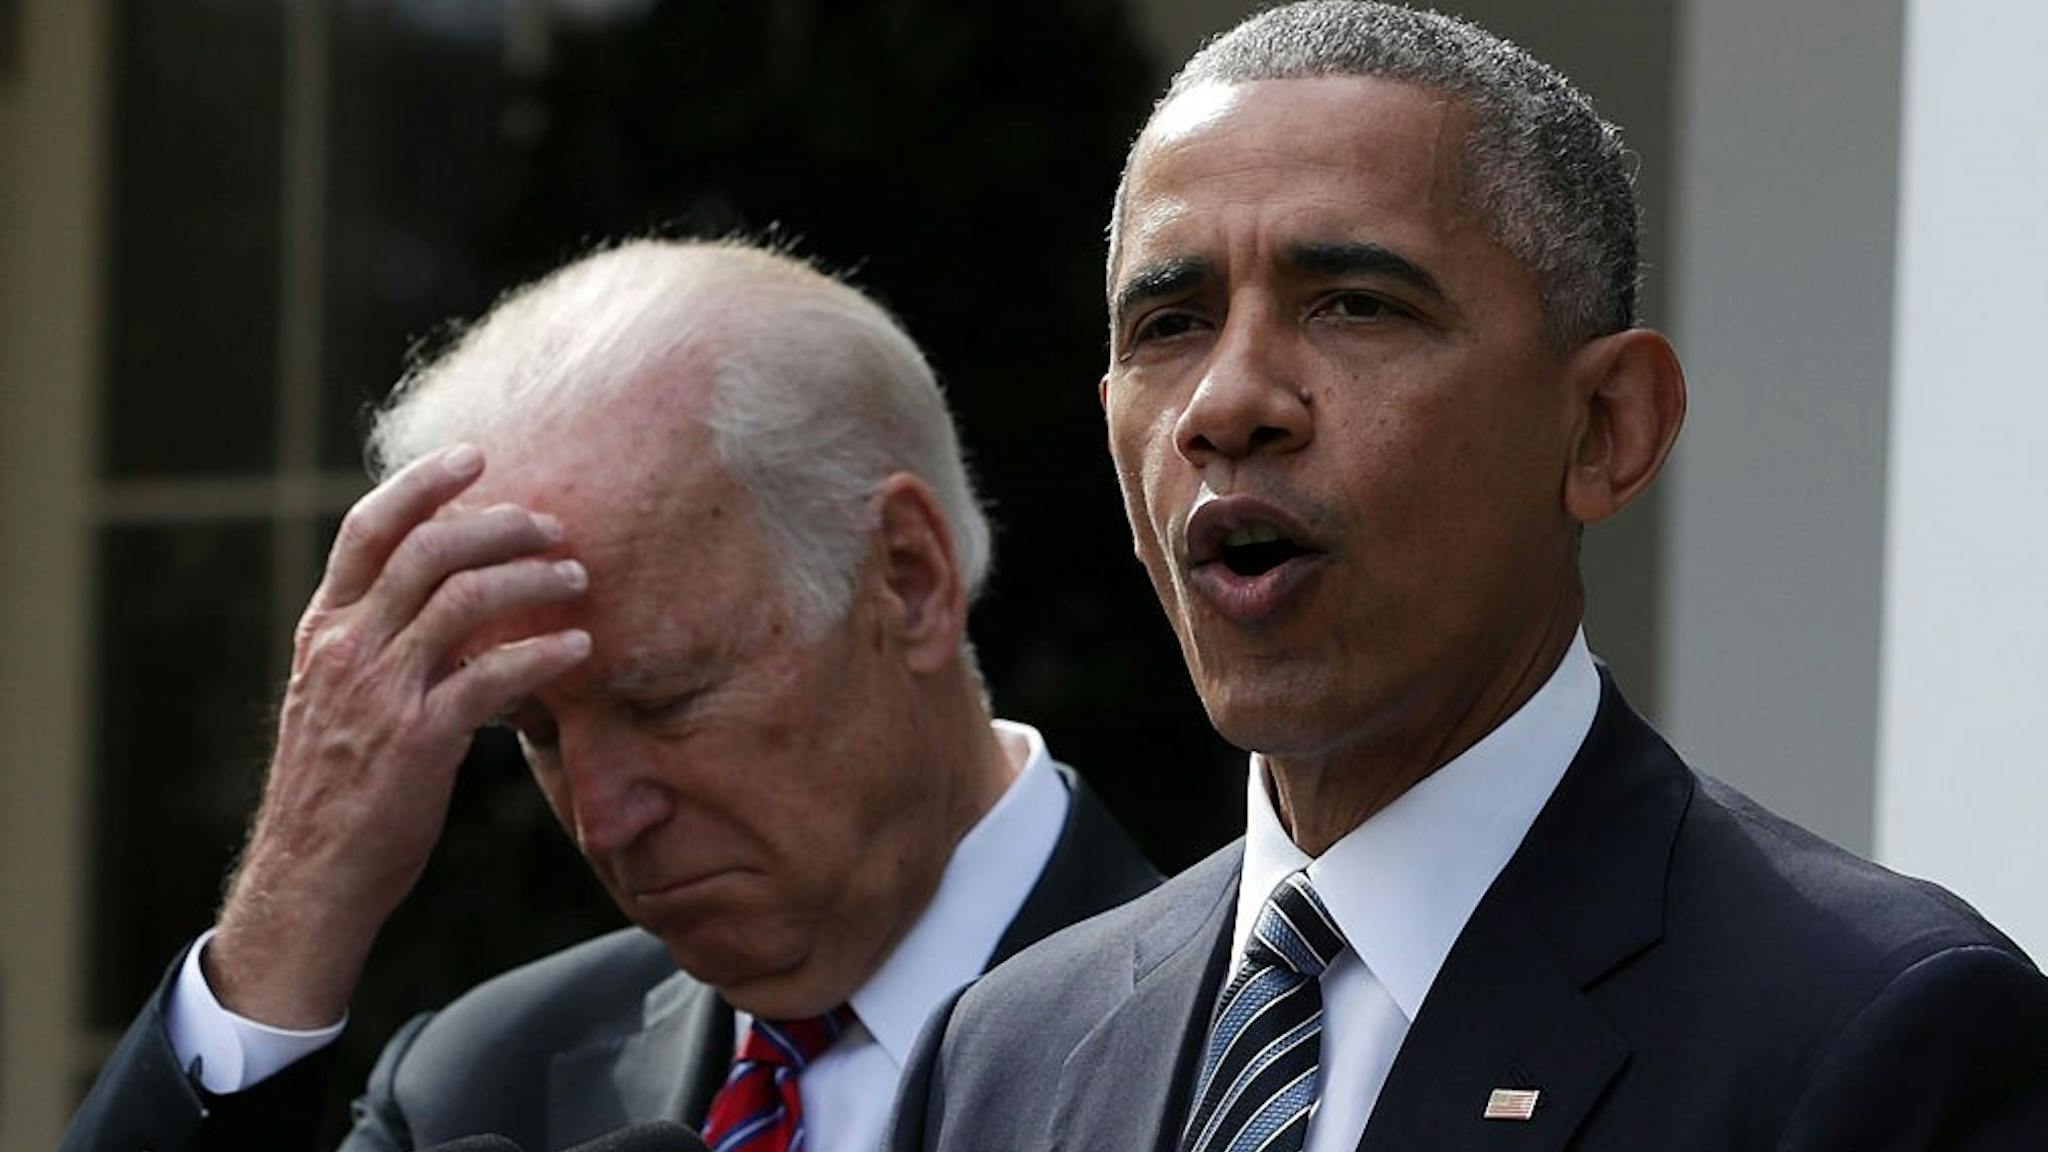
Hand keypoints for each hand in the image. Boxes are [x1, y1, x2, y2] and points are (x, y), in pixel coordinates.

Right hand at [206, 443, 591, 1027]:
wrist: (311, 877)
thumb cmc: (338, 788)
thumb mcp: (339, 699)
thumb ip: (381, 645)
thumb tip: (451, 603)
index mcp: (324, 631)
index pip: (367, 530)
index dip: (421, 483)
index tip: (475, 457)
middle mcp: (346, 649)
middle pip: (429, 550)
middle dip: (500, 525)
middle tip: (553, 526)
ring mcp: (381, 692)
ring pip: (464, 598)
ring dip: (532, 578)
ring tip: (577, 578)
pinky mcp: (420, 740)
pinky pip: (495, 675)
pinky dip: (545, 652)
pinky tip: (580, 647)